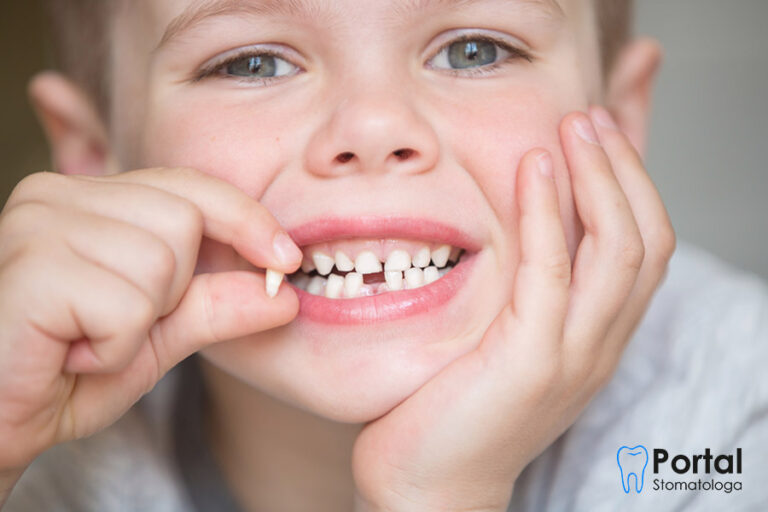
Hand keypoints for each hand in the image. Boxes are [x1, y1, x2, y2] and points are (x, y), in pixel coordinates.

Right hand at [0, 167, 301, 476]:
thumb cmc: (69, 371)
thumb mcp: (160, 334)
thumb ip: (216, 306)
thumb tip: (284, 293)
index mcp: (92, 200)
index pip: (190, 187)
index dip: (246, 220)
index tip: (286, 258)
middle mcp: (59, 195)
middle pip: (184, 221)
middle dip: (173, 290)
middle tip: (117, 323)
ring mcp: (38, 224)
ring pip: (161, 262)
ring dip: (140, 324)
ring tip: (89, 339)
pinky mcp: (32, 268)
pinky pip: (128, 305)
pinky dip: (115, 347)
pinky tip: (70, 354)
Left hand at [351, 107, 675, 510]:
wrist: (428, 483)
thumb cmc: (454, 406)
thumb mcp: (504, 339)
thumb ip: (525, 290)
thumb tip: (519, 231)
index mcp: (596, 338)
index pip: (645, 248)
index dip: (631, 186)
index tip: (597, 137)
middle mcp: (599, 345)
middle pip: (646, 240)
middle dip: (623, 170)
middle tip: (588, 118)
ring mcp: (572, 356)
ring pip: (618, 250)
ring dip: (600, 178)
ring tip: (573, 127)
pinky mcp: (530, 363)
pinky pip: (553, 272)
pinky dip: (549, 214)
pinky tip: (534, 169)